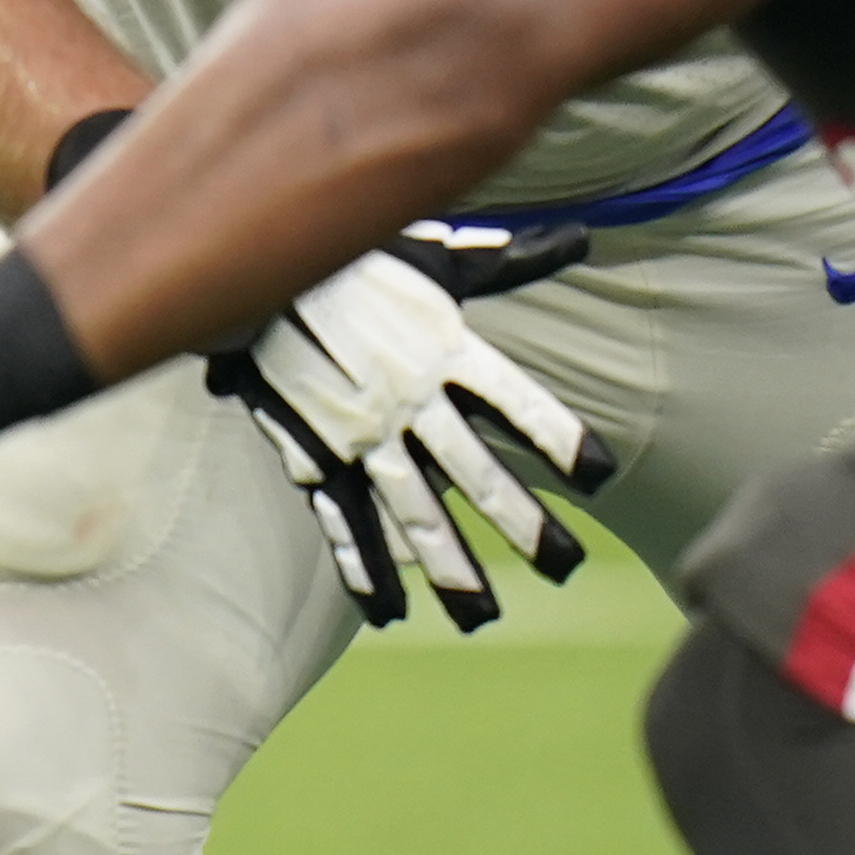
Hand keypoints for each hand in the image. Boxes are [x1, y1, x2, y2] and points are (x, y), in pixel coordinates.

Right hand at [215, 231, 603, 631]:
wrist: (253, 273)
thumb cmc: (352, 259)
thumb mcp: (433, 252)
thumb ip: (504, 259)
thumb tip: (580, 238)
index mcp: (443, 350)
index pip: (514, 401)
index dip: (557, 437)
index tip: (601, 475)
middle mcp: (408, 401)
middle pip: (473, 472)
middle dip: (522, 522)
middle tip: (565, 566)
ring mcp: (359, 436)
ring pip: (411, 512)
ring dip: (450, 567)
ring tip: (483, 616)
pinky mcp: (315, 457)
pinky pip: (343, 521)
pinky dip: (365, 569)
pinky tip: (388, 610)